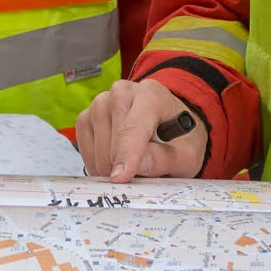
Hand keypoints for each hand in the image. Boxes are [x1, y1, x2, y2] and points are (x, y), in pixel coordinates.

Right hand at [77, 77, 206, 182]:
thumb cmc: (179, 140)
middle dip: (121, 164)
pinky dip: (94, 160)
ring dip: (107, 164)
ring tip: (127, 170)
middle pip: (113, 135)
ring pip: (96, 140)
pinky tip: (111, 165)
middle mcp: (123, 92)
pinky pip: (84, 142)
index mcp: (152, 95)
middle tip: (137, 179)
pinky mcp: (88, 115)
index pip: (133, 126)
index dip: (126, 154)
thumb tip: (138, 165)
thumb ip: (164, 160)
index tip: (120, 178)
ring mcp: (102, 101)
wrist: (170, 129)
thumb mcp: (186, 156)